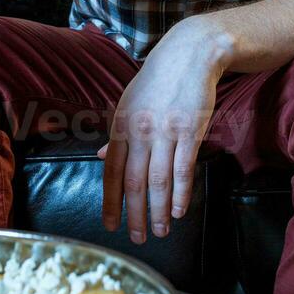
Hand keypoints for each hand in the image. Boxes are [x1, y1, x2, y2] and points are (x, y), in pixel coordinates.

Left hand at [96, 18, 229, 242]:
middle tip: (137, 239)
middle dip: (134, 214)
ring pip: (159, 181)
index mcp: (121, 124)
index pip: (111, 171)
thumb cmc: (157, 79)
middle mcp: (140, 130)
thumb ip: (118, 134)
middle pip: (134, 182)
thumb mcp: (129, 102)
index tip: (111, 225)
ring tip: (161, 231)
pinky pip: (183, 169)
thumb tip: (103, 158)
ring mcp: (165, 131)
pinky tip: (178, 210)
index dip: (111, 201)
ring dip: (158, 211)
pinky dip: (181, 194)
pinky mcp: (190, 130)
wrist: (189, 54)